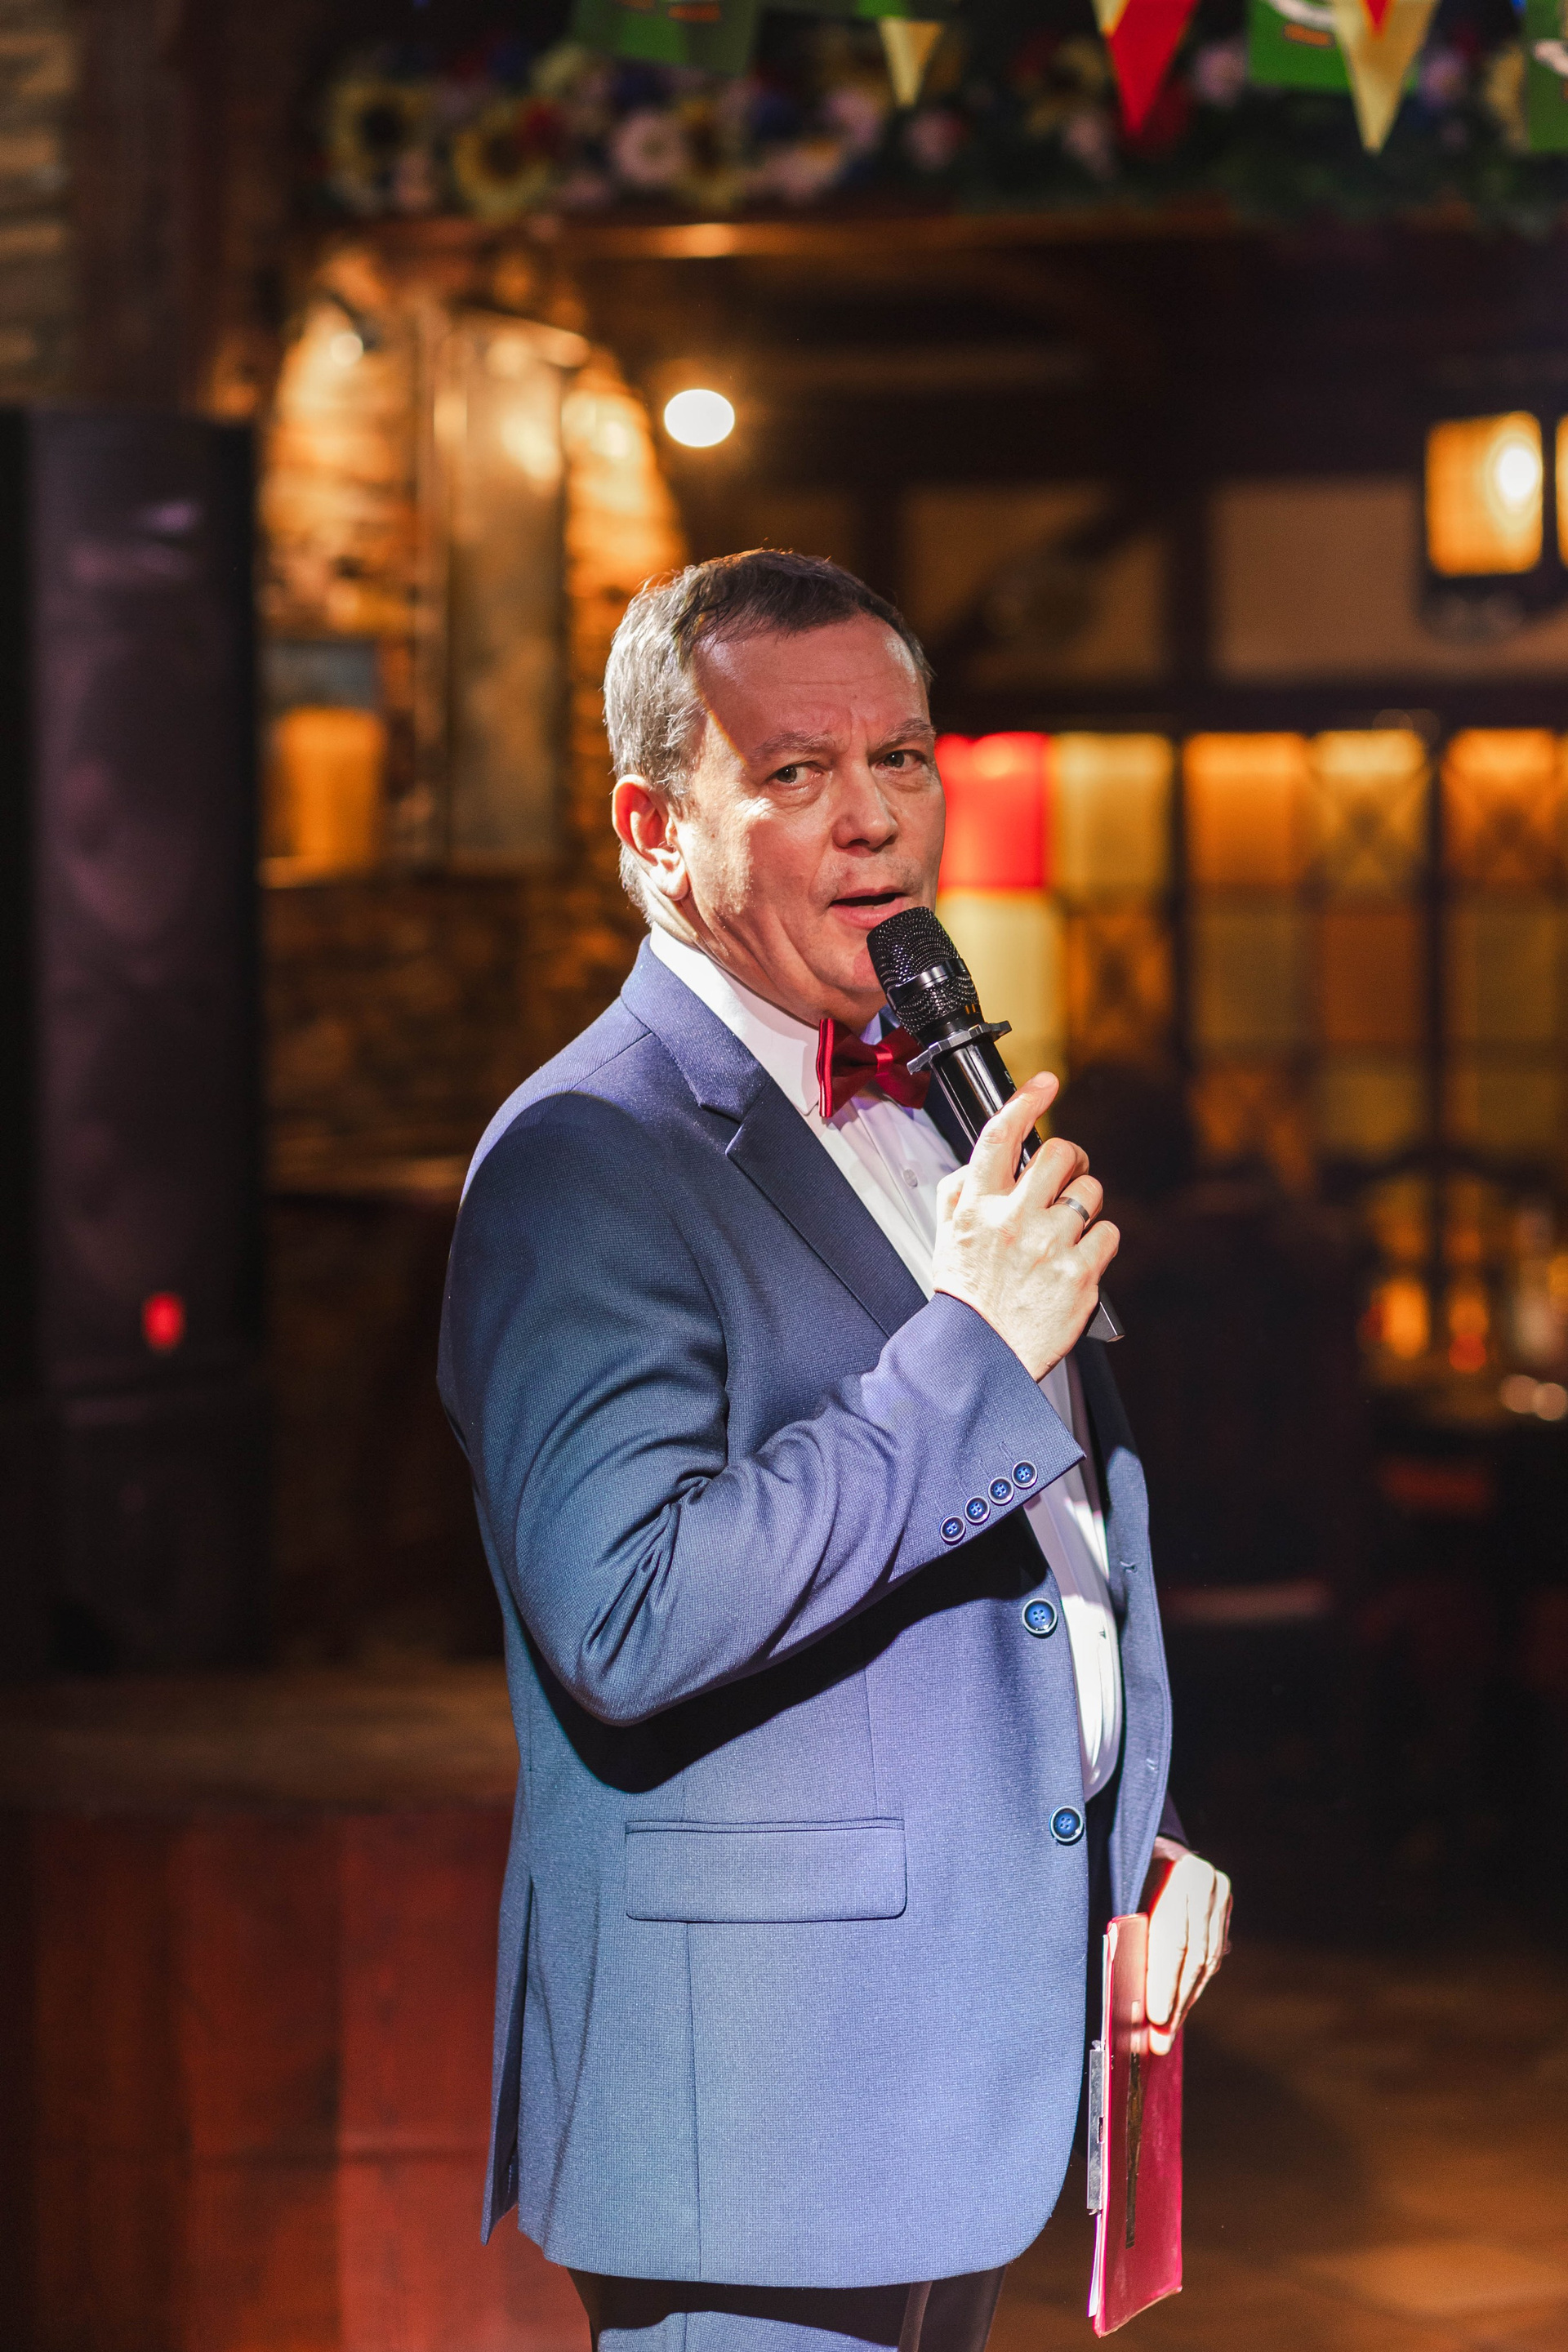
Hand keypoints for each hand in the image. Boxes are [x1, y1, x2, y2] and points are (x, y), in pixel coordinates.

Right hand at [931, 1074, 1119, 1382]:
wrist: (981, 1355)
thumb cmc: (967, 1296)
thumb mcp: (944, 1235)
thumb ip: (960, 1191)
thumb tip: (984, 1159)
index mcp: (977, 1206)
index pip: (1000, 1136)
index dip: (1026, 1099)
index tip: (1045, 1082)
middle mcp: (1013, 1220)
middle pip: (1060, 1154)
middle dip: (1071, 1160)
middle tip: (1067, 1174)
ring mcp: (1049, 1246)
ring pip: (1091, 1193)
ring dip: (1084, 1205)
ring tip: (1066, 1230)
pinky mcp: (1080, 1274)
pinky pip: (1109, 1232)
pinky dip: (1099, 1242)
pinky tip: (1077, 1257)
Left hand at [1141, 1837, 1231, 2055]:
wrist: (1146, 1838)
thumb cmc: (1121, 1868)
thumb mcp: (1119, 1891)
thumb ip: (1126, 1931)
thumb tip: (1124, 1993)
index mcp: (1176, 1870)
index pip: (1173, 1939)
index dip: (1164, 1981)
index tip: (1155, 2017)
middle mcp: (1205, 1879)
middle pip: (1193, 1955)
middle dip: (1175, 2001)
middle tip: (1159, 2039)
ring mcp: (1220, 1891)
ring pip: (1207, 1960)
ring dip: (1187, 1999)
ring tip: (1167, 2032)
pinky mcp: (1224, 1903)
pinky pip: (1213, 1954)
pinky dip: (1196, 1983)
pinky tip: (1181, 2006)